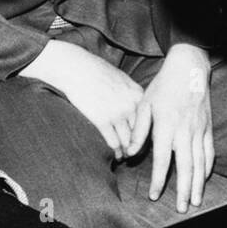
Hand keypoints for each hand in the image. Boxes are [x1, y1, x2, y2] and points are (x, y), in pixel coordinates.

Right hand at [21, 40, 145, 158]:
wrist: (77, 69)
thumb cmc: (97, 71)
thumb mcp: (122, 79)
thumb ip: (131, 94)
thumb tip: (136, 107)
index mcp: (138, 94)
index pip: (149, 120)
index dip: (148, 133)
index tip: (145, 141)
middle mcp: (131, 106)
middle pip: (141, 133)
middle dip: (139, 146)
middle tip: (136, 154)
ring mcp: (117, 114)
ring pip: (128, 141)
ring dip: (127, 152)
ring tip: (126, 158)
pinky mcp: (102, 121)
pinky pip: (113, 142)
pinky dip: (115, 151)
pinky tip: (115, 155)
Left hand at [143, 45, 213, 211]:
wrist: (189, 68)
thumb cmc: (163, 86)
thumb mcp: (144, 104)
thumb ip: (139, 130)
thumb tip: (131, 152)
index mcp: (166, 126)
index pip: (163, 160)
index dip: (159, 180)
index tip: (155, 196)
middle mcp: (184, 131)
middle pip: (186, 167)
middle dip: (184, 190)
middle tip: (183, 209)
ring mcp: (199, 130)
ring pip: (200, 163)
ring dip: (199, 184)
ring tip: (196, 201)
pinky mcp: (208, 127)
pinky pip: (210, 151)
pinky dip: (208, 167)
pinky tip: (205, 178)